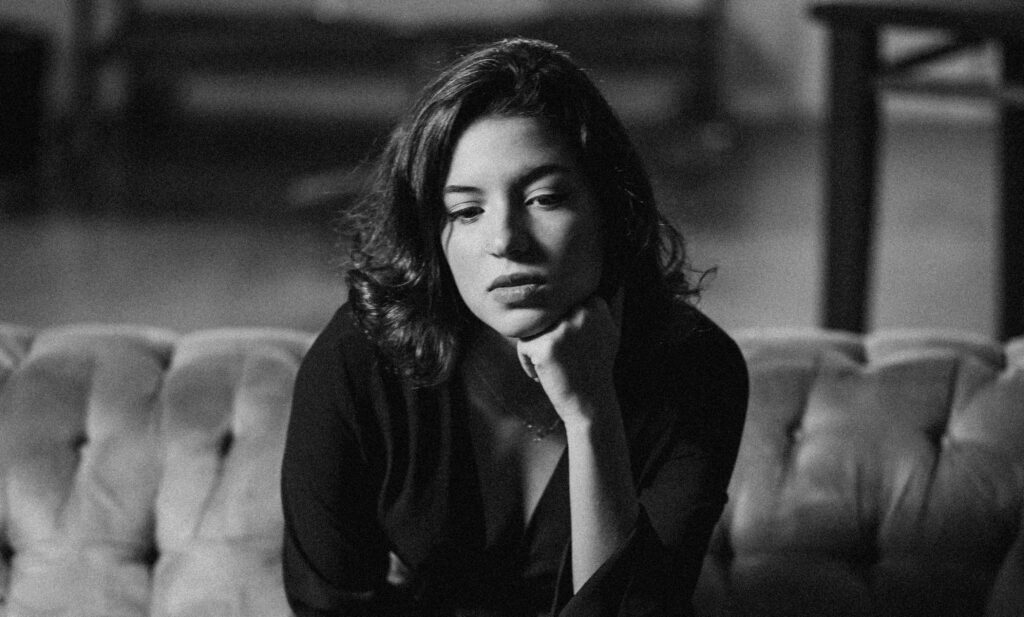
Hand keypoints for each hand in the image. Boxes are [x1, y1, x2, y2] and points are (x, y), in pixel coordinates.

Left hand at [515, 293, 621, 422]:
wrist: (590, 403)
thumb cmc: (597, 367)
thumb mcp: (612, 332)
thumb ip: (610, 305)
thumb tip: (618, 278)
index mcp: (596, 306)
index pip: (561, 302)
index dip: (561, 325)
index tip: (573, 346)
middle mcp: (580, 313)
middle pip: (546, 313)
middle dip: (547, 335)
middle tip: (563, 358)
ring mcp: (562, 329)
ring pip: (533, 328)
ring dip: (536, 348)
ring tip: (554, 365)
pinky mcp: (544, 346)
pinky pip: (523, 346)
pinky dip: (528, 363)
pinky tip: (545, 375)